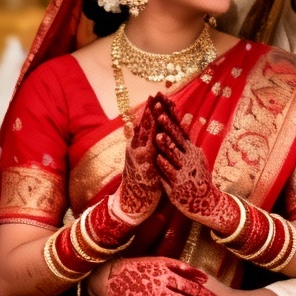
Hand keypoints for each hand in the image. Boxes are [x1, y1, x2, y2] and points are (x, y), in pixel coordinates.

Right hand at [111, 98, 161, 225]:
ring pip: (146, 132)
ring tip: (158, 104)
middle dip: (152, 108)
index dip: (153, 108)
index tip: (159, 95)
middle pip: (146, 123)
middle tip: (158, 93)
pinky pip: (152, 148)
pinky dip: (157, 138)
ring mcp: (138, 154)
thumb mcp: (144, 159)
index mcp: (138, 144)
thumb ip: (146, 144)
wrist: (132, 202)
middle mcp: (136, 146)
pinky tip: (163, 129)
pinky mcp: (143, 164)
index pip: (147, 122)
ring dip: (153, 117)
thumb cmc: (142, 180)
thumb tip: (148, 129)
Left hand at [151, 96, 238, 235]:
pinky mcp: (179, 185)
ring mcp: (185, 171)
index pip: (180, 129)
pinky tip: (158, 159)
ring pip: (174, 156)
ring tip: (158, 136)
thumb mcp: (194, 157)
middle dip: (167, 125)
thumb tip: (181, 121)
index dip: (171, 116)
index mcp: (191, 150)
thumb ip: (185, 141)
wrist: (208, 202)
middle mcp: (189, 158)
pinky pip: (170, 174)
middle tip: (158, 112)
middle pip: (177, 139)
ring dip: (166, 145)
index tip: (163, 102)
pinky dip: (164, 165)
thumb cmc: (197, 178)